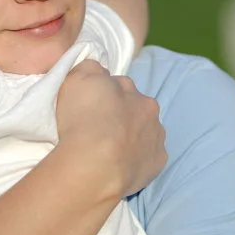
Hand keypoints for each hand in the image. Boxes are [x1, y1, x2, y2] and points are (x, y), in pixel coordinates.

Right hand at [55, 60, 165, 197]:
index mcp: (131, 89)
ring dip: (132, 137)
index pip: (118, 85)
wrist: (96, 166)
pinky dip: (136, 159)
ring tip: (108, 150)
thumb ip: (89, 68)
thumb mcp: (77, 79)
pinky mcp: (157, 164)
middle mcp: (149, 110)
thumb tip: (97, 70)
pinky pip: (148, 158)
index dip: (103, 95)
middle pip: (136, 108)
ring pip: (145, 132)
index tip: (90, 107)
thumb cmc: (84, 119)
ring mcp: (156, 138)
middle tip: (99, 128)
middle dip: (122, 114)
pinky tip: (120, 165)